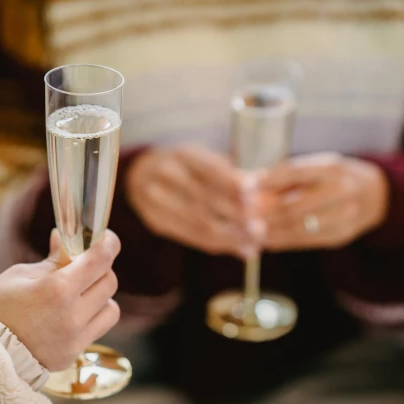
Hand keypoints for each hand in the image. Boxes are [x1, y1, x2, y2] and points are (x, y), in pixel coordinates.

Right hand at [0, 230, 120, 371]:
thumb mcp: (21, 274)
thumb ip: (54, 260)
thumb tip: (67, 240)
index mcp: (58, 290)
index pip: (101, 260)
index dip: (108, 244)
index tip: (105, 238)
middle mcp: (72, 316)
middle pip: (109, 283)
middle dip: (100, 269)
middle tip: (83, 265)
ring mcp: (74, 340)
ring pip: (110, 310)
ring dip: (100, 297)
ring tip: (77, 294)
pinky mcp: (71, 356)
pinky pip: (95, 331)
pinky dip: (89, 319)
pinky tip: (67, 315)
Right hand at [126, 145, 261, 257]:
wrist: (142, 176)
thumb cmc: (186, 166)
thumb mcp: (204, 158)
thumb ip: (230, 171)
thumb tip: (261, 184)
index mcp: (183, 155)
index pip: (210, 169)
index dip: (233, 183)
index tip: (254, 195)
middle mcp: (166, 175)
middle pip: (205, 199)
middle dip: (236, 216)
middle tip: (261, 229)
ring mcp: (156, 200)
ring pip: (199, 223)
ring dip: (230, 237)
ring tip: (254, 244)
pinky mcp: (156, 221)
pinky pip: (191, 236)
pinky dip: (217, 245)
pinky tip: (238, 249)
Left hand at [254, 152, 388, 250]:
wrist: (372, 194)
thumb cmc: (330, 178)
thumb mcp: (313, 167)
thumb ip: (283, 177)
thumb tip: (247, 186)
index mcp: (332, 167)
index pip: (294, 172)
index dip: (267, 181)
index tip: (245, 187)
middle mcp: (343, 191)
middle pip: (293, 206)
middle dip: (264, 213)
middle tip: (244, 216)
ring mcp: (345, 215)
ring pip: (298, 228)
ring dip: (270, 232)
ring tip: (250, 231)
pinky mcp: (341, 235)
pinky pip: (306, 242)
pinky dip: (283, 241)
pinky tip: (267, 241)